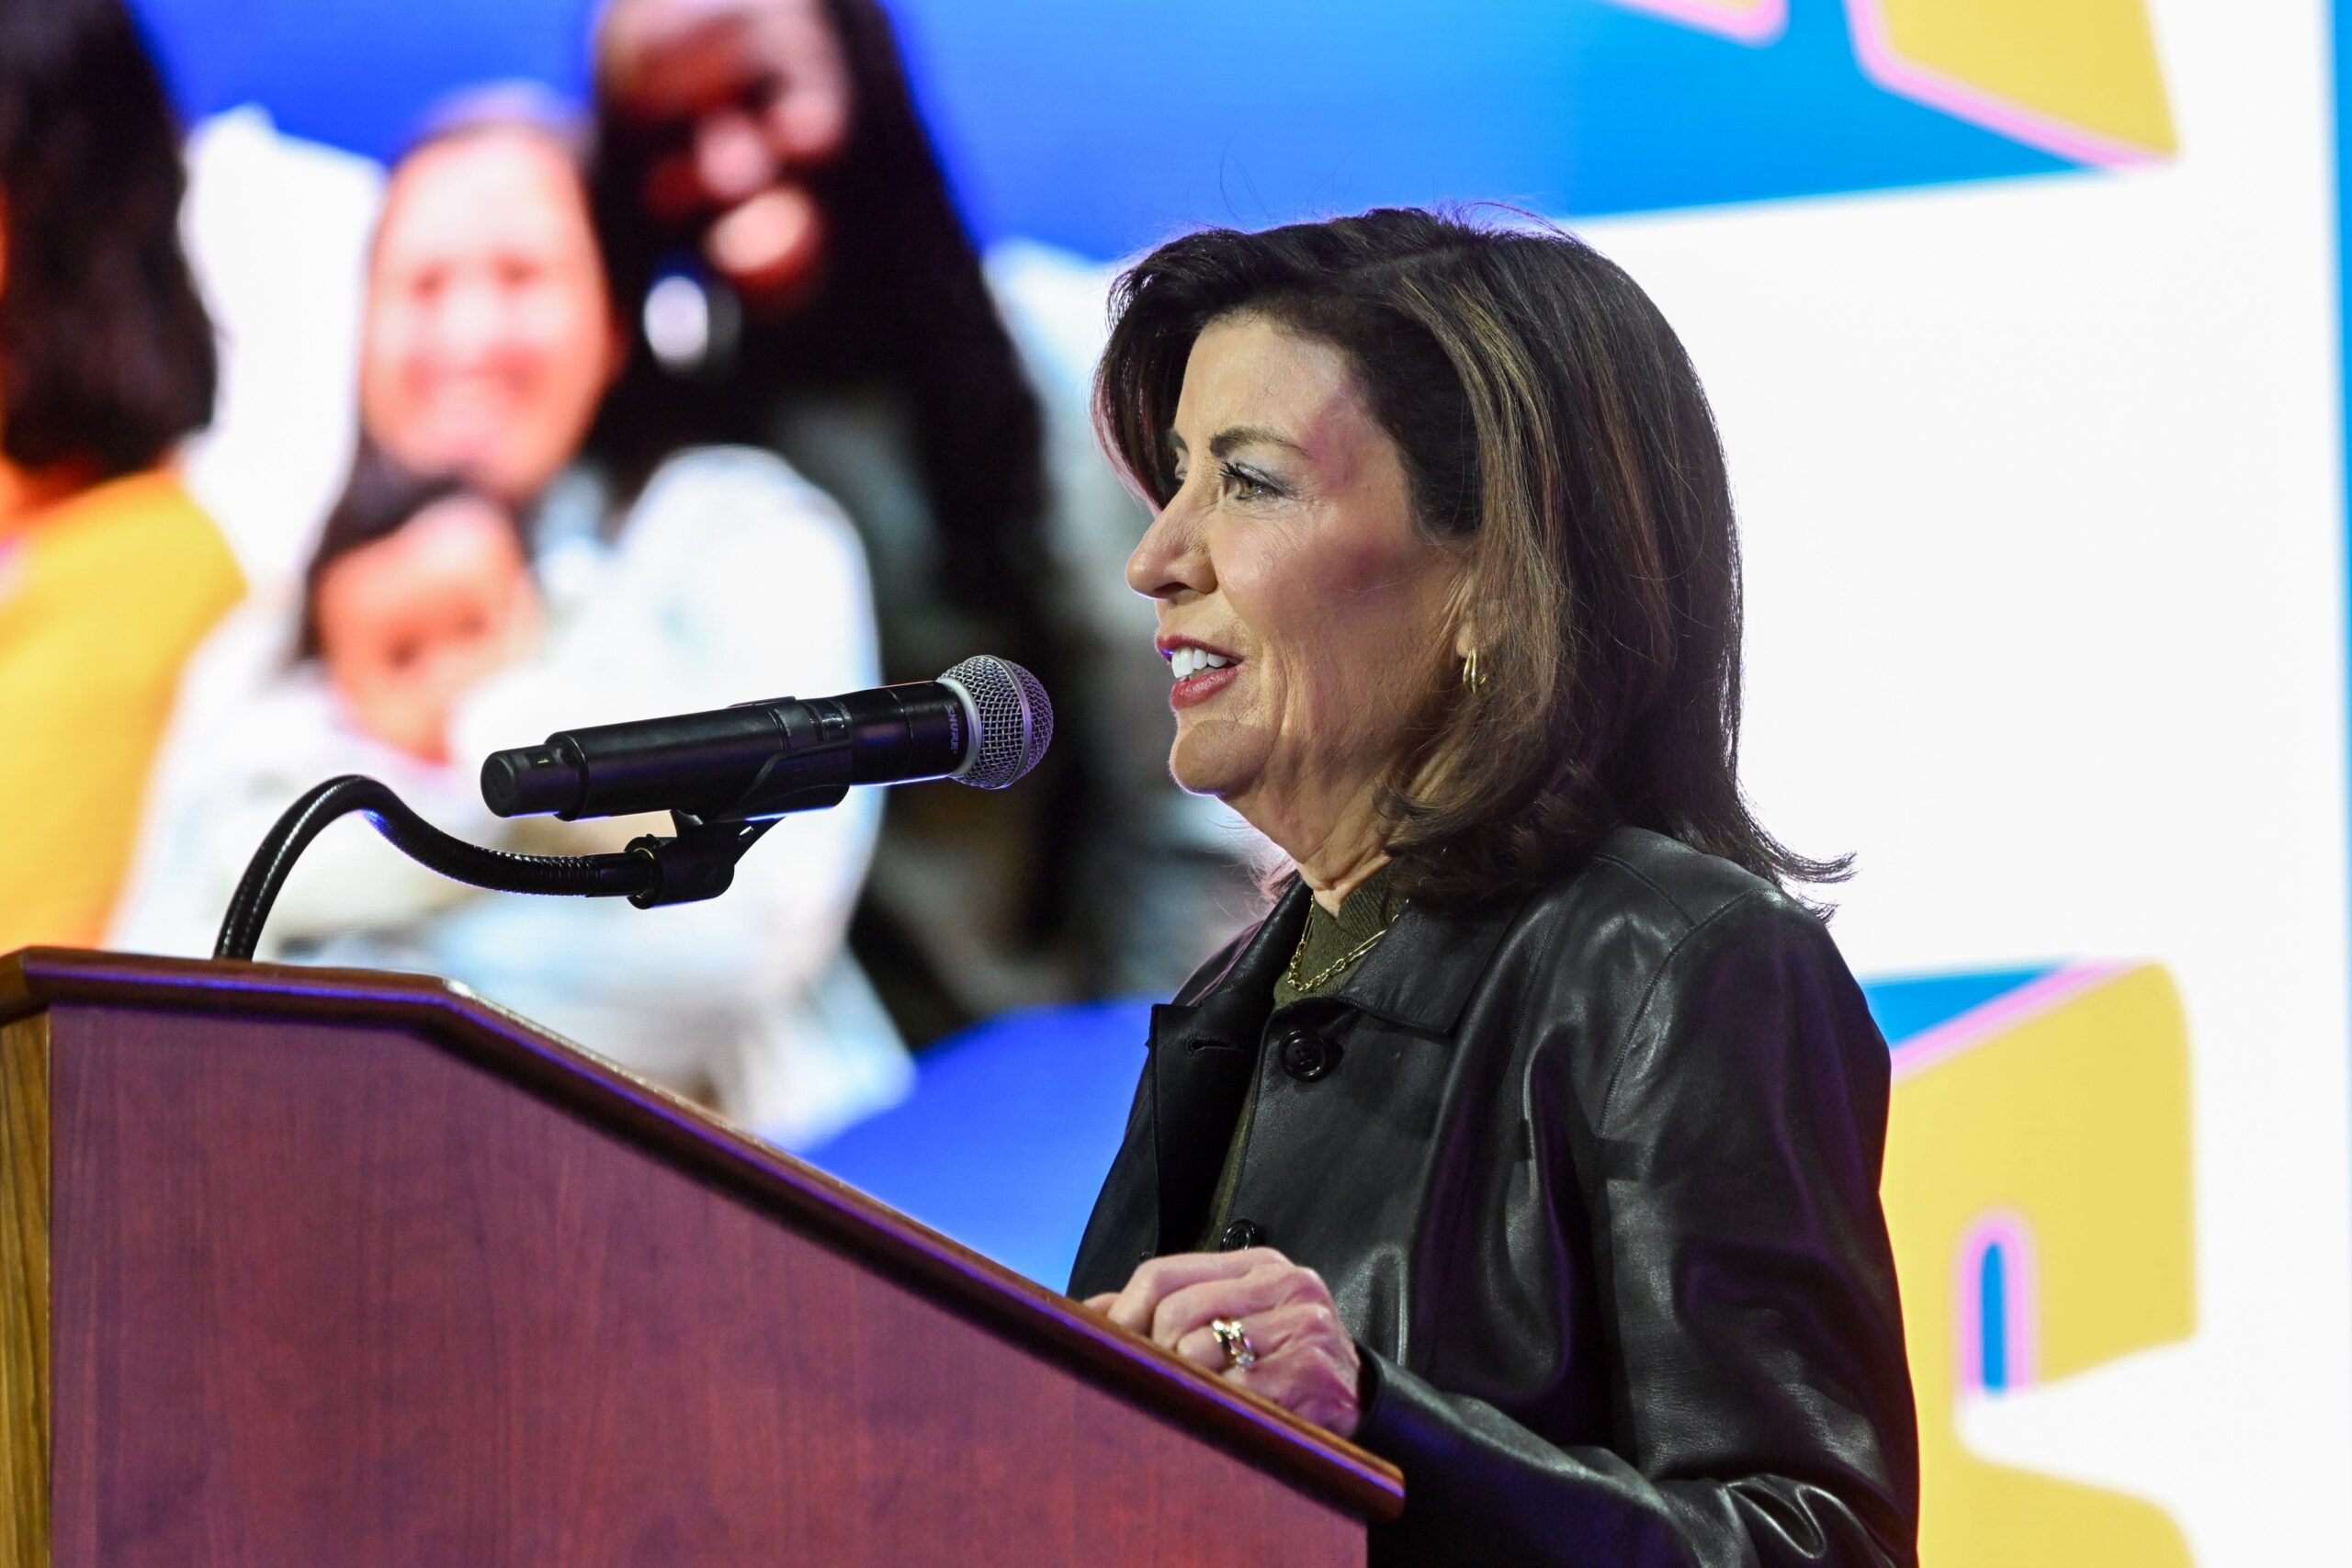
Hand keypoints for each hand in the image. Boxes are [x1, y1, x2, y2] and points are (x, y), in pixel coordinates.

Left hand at [1084, 1248, 1360, 1436]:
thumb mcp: (1234, 1320)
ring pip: (1198, 1353)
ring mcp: (1302, 1325)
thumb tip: (1089, 1314)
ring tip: (1210, 1401)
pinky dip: (1224, 1410)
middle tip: (1166, 1386)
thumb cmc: (1284, 1365)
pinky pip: (1234, 1391)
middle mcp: (1286, 1284)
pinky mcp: (1310, 1371)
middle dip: (1158, 1357)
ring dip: (1192, 1388)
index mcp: (1258, 1264)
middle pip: (1174, 1312)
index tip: (1110, 1348)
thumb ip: (1168, 1309)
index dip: (1124, 1314)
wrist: (1362, 1404)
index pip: (1163, 1273)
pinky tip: (1237, 1416)